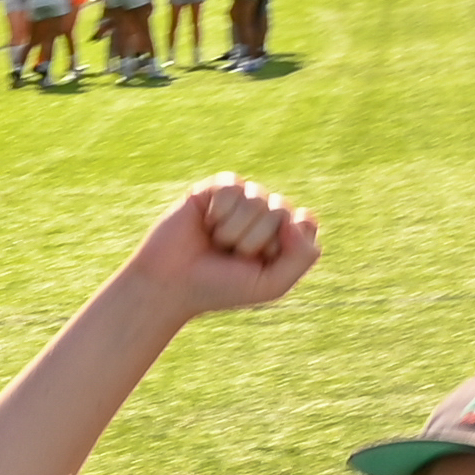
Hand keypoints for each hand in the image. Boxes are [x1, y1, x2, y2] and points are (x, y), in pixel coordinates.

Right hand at [117, 172, 318, 320]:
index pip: (304, 222)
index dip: (283, 244)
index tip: (259, 263)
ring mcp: (240, 201)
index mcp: (283, 236)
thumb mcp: (271, 285)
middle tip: (229, 256)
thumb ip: (303, 256)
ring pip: (257, 199)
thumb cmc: (219, 288)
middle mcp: (264, 215)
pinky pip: (232, 186)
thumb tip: (297, 216)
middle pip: (281, 210)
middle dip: (253, 241)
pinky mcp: (214, 189)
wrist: (170, 285)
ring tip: (215, 242)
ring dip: (233, 229)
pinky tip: (205, 223)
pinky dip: (219, 211)